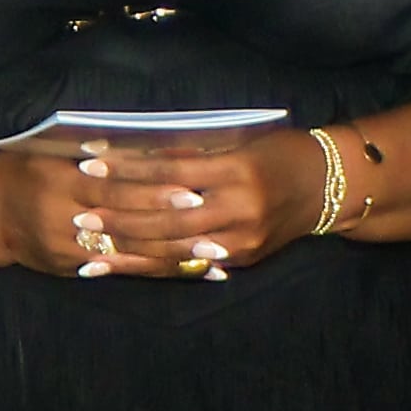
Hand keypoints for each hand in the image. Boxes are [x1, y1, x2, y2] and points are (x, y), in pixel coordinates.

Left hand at [64, 137, 326, 279]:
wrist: (330, 186)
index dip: (128, 170)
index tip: (90, 164)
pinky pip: (190, 264)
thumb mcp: (239, 142)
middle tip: (80, 216)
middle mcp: (240, 208)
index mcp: (237, 171)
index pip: (170, 172)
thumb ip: (193, 153)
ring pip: (174, 247)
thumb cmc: (280, 152)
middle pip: (167, 217)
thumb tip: (136, 153)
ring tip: (89, 246)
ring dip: (128, 250)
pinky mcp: (243, 259)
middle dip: (120, 219)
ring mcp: (242, 239)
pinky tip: (123, 268)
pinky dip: (153, 267)